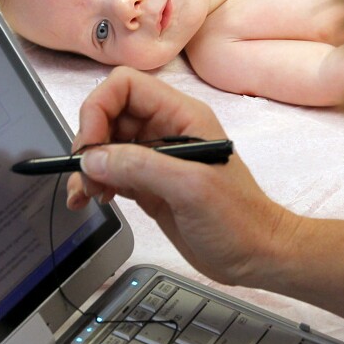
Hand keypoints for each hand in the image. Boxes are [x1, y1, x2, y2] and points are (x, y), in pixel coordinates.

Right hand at [66, 67, 300, 286]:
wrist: (257, 256)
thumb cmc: (239, 220)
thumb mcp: (191, 188)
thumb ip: (140, 167)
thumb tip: (92, 159)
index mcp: (181, 116)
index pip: (125, 86)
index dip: (99, 108)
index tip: (89, 146)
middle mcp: (165, 130)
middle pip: (110, 114)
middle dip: (90, 143)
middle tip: (86, 177)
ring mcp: (156, 159)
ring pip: (106, 146)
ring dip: (88, 167)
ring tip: (86, 196)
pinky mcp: (148, 185)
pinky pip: (111, 174)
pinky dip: (94, 184)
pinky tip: (89, 201)